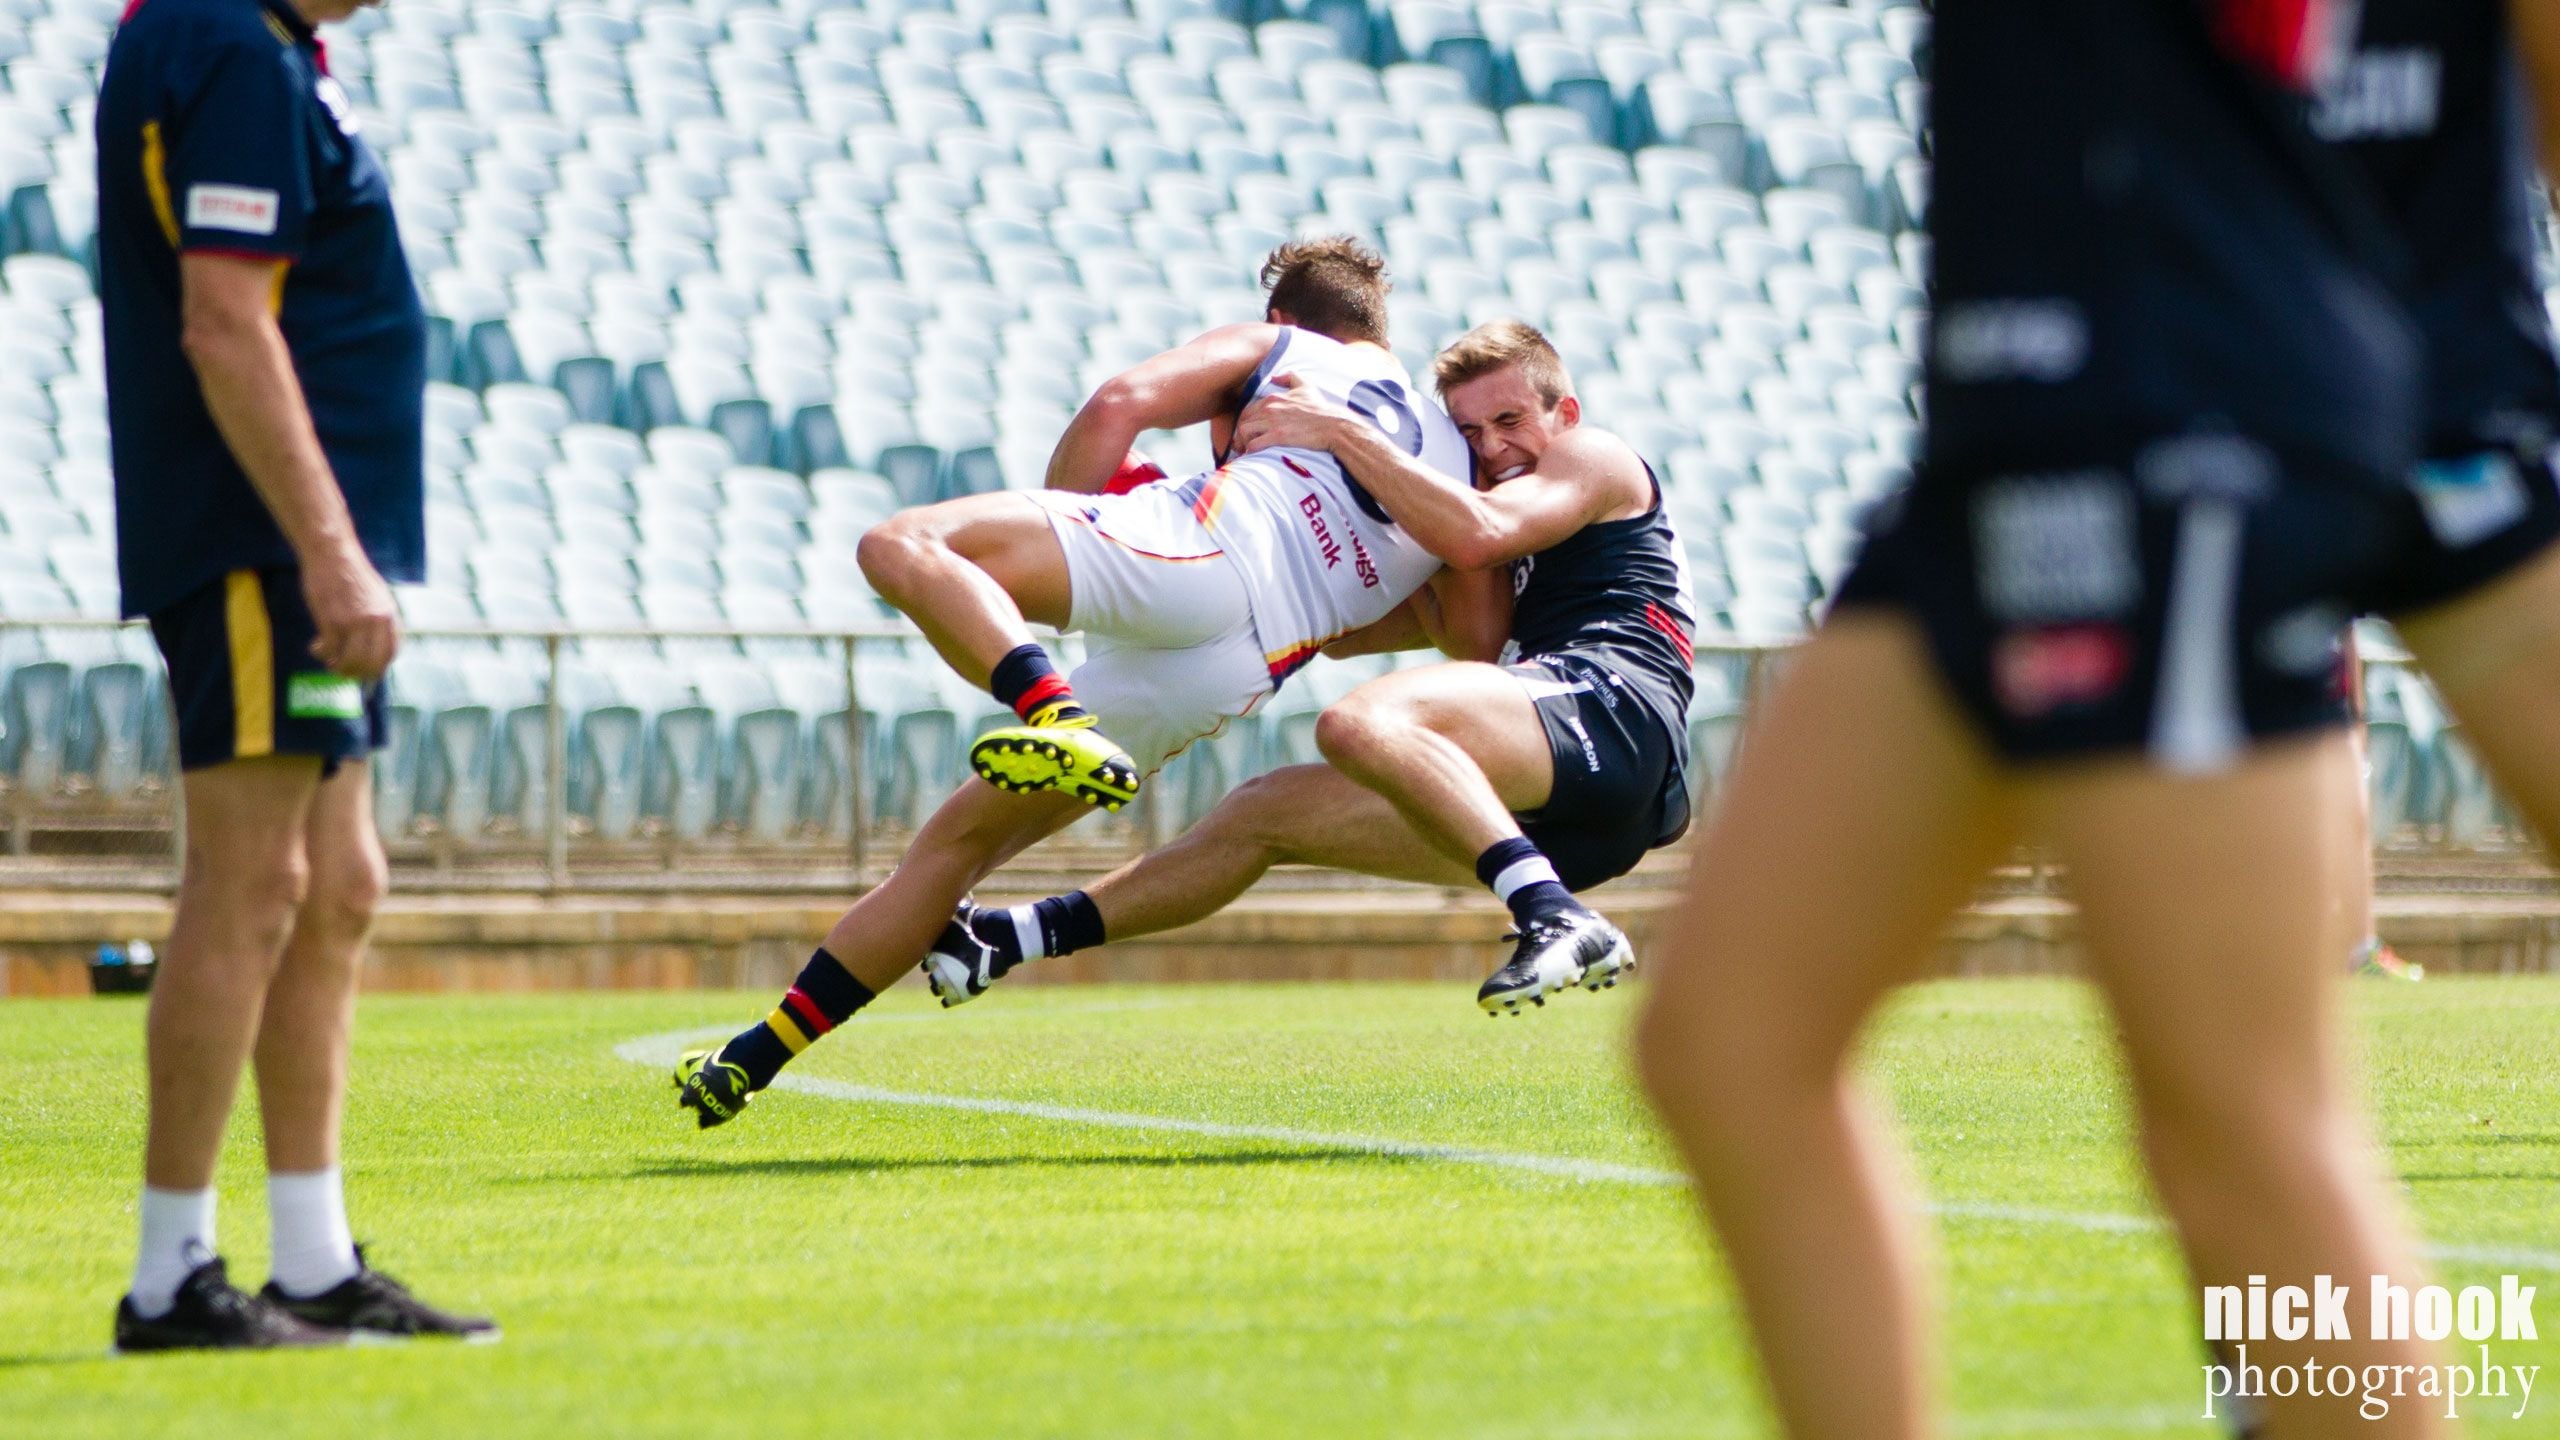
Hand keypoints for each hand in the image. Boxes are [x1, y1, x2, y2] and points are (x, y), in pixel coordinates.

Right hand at [301, 545, 399, 682]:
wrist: (333, 554)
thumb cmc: (351, 573)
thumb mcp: (377, 595)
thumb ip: (379, 619)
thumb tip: (376, 644)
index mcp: (389, 615)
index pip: (391, 653)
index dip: (379, 667)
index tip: (368, 672)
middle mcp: (375, 622)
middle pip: (372, 663)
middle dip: (358, 673)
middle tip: (345, 672)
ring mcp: (354, 623)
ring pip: (350, 661)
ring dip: (339, 668)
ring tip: (330, 662)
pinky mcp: (332, 621)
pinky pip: (329, 650)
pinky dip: (321, 653)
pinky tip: (316, 648)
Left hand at [1232, 373, 1352, 454]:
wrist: (1332, 425)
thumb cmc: (1320, 408)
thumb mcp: (1306, 386)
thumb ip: (1289, 377)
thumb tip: (1275, 376)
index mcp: (1272, 398)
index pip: (1247, 410)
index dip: (1244, 423)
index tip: (1247, 432)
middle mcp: (1269, 408)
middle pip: (1242, 421)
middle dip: (1240, 434)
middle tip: (1243, 444)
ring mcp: (1273, 422)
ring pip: (1244, 432)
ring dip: (1242, 442)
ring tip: (1246, 450)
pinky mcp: (1278, 436)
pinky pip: (1254, 444)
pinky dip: (1250, 451)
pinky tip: (1254, 455)